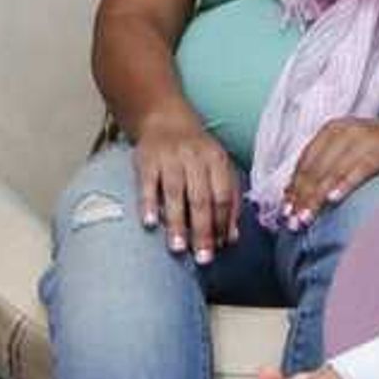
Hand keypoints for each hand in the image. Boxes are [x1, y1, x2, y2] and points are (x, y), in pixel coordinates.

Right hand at [134, 121, 241, 258]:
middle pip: (201, 198)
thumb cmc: (196, 153)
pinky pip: (147, 183)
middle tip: (202, 258)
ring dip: (177, 222)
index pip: (222, 196)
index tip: (220, 248)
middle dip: (203, 230)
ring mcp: (169, 158)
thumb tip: (231, 238)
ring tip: (178, 248)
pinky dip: (148, 203)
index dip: (222, 224)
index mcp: (217, 160)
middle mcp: (195, 157)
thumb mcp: (218, 168)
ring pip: (175, 193)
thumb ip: (228, 200)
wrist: (164, 120)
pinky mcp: (146, 160)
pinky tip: (149, 223)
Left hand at [280, 114, 378, 225]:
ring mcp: (361, 140)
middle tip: (292, 222)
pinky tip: (333, 199)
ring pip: (331, 173)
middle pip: (315, 170)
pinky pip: (358, 170)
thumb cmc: (376, 147)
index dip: (293, 188)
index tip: (284, 211)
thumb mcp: (346, 149)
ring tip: (306, 218)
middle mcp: (342, 133)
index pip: (305, 163)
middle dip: (301, 198)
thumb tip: (294, 194)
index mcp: (329, 132)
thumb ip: (323, 166)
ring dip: (316, 198)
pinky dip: (343, 185)